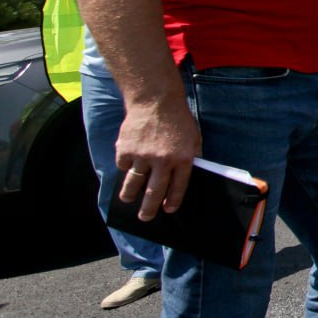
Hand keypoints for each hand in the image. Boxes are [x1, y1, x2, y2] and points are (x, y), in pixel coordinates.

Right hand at [115, 96, 200, 220]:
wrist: (155, 100)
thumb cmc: (178, 119)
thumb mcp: (194, 138)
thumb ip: (191, 157)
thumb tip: (186, 177)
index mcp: (183, 159)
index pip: (178, 188)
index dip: (173, 201)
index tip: (168, 210)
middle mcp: (163, 161)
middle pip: (154, 192)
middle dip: (148, 209)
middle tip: (145, 218)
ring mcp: (142, 156)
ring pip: (133, 184)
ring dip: (129, 195)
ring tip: (128, 200)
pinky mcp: (126, 149)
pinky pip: (123, 166)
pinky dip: (125, 168)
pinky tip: (127, 168)